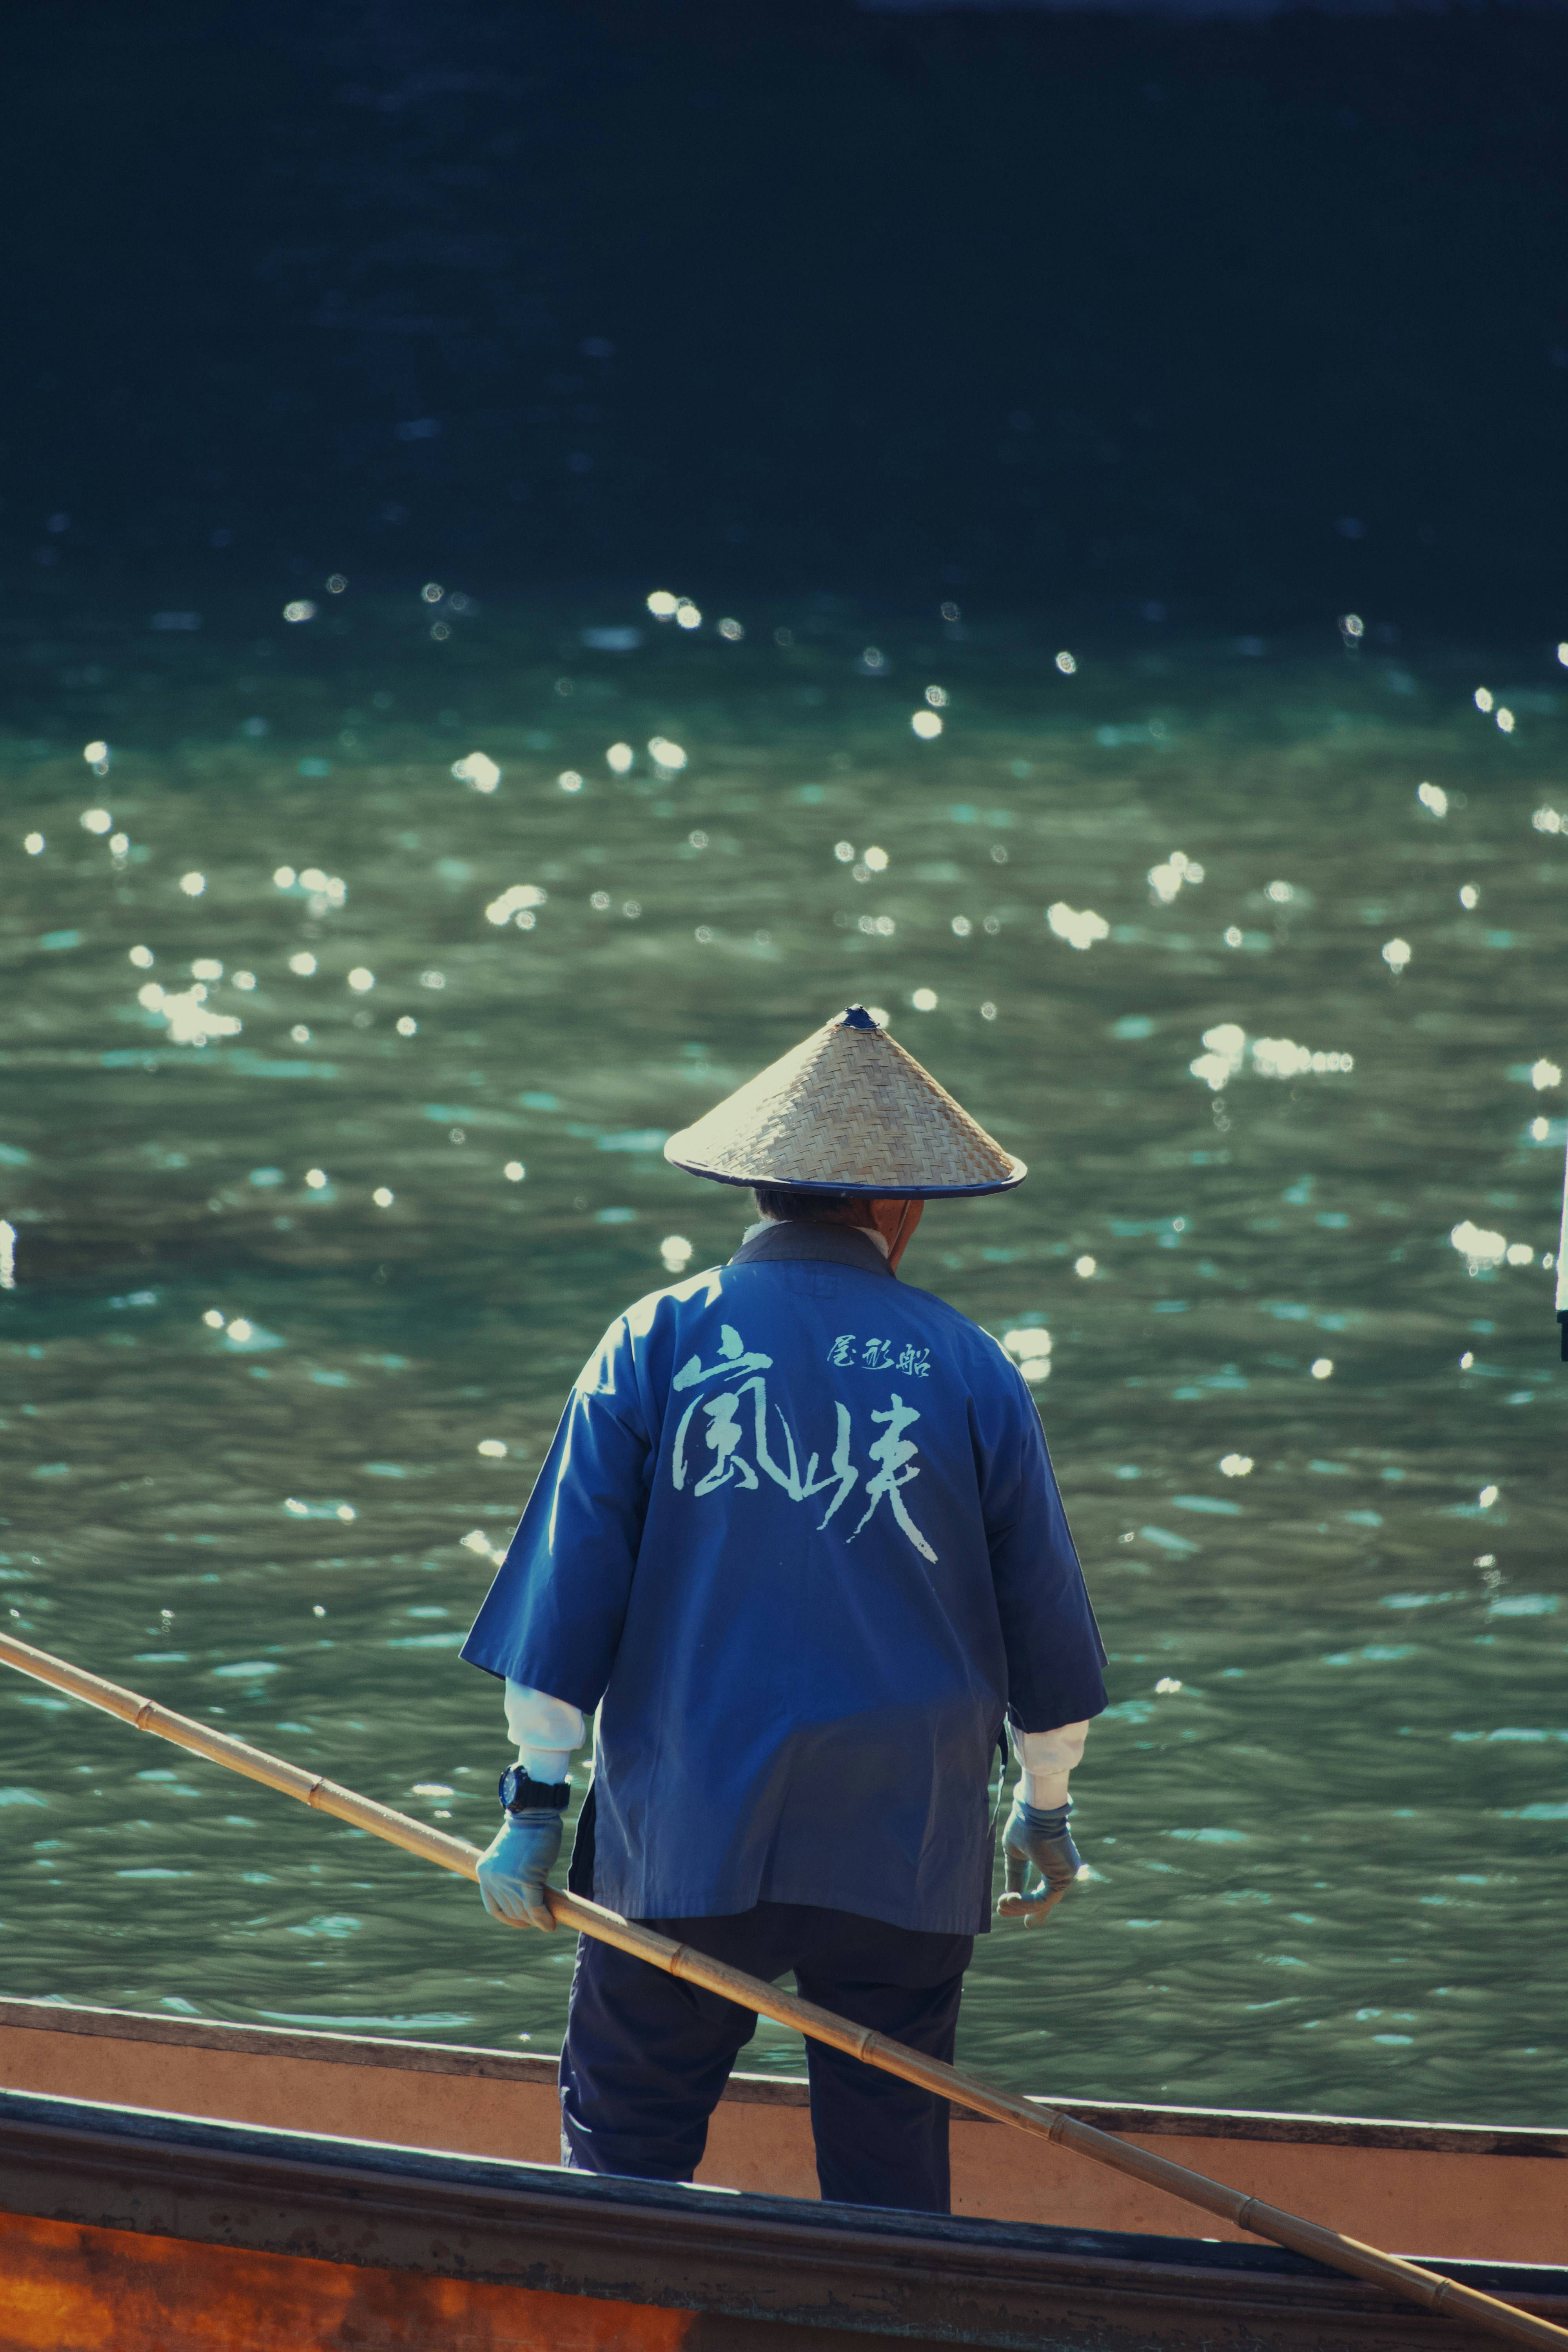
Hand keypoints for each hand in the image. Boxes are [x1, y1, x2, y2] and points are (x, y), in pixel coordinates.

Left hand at [476, 1809, 561, 1930]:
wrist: (532, 1813)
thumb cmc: (526, 1831)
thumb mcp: (509, 1856)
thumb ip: (510, 1875)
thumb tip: (525, 1897)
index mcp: (485, 1872)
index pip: (494, 1907)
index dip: (509, 1918)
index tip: (522, 1921)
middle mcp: (492, 1879)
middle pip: (511, 1911)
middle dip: (527, 1919)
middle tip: (541, 1920)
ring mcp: (507, 1881)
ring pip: (523, 1912)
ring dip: (537, 1921)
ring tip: (548, 1923)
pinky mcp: (525, 1879)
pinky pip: (535, 1908)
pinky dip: (544, 1919)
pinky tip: (551, 1923)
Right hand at [997, 1796, 1081, 1924]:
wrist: (1035, 1811)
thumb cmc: (1024, 1824)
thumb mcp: (1015, 1855)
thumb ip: (1015, 1875)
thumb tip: (1010, 1896)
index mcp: (1052, 1862)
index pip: (1044, 1889)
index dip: (1033, 1905)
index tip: (1027, 1921)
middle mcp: (1062, 1870)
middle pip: (1045, 1899)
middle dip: (1029, 1911)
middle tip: (1014, 1918)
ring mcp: (1065, 1874)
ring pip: (1042, 1901)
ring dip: (1019, 1906)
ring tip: (1001, 1905)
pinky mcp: (1064, 1877)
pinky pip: (1044, 1899)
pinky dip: (1026, 1902)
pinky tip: (1010, 1899)